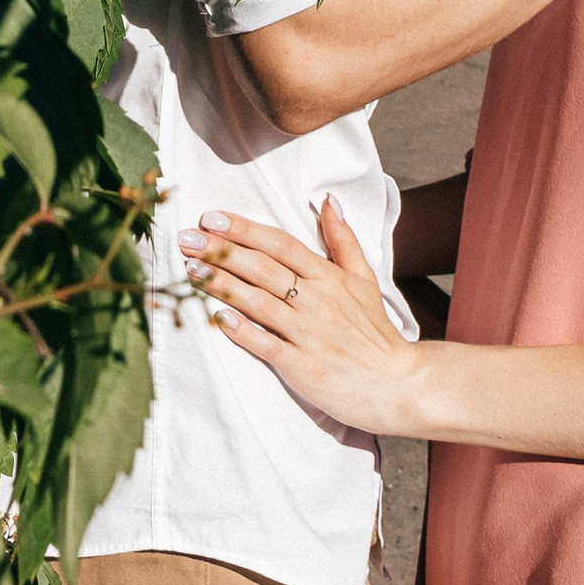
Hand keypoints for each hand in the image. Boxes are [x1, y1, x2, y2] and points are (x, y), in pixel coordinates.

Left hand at [181, 200, 418, 438]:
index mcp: (328, 276)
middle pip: (262, 268)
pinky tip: (216, 318)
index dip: (244, 229)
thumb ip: (343, 239)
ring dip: (222, 285)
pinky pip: (267, 345)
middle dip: (221, 251)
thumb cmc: (375, 331)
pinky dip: (242, 331)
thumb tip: (328, 200)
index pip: (280, 244)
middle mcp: (317, 300)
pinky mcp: (303, 366)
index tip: (211, 218)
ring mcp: (309, 333)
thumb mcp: (364, 279)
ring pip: (259, 302)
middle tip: (185, 238)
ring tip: (190, 271)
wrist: (398, 384)